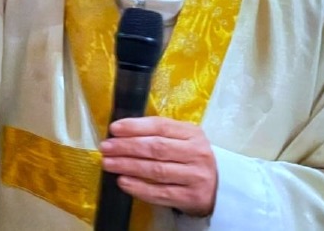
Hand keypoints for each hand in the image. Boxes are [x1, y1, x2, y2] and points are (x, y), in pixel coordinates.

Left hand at [98, 117, 217, 217]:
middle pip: (156, 148)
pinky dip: (139, 188)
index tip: (113, 129)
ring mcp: (195, 176)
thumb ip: (158, 134)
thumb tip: (121, 132)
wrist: (218, 187)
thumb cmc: (190, 158)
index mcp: (192, 133)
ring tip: (108, 163)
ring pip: (156, 170)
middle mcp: (197, 153)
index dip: (135, 126)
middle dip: (127, 147)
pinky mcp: (191, 197)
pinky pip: (160, 193)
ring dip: (128, 166)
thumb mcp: (182, 140)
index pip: (160, 126)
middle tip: (106, 148)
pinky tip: (123, 182)